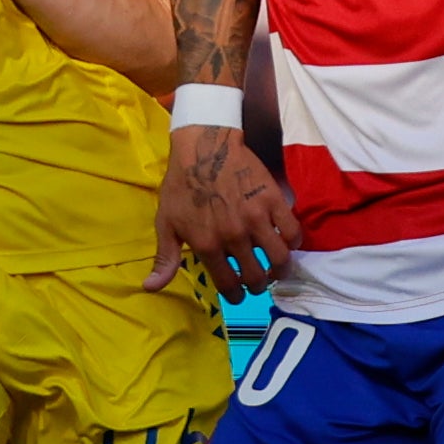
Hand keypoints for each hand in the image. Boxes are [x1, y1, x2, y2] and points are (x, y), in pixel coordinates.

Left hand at [148, 124, 297, 299]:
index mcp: (206, 244)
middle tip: (258, 280)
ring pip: (280, 259)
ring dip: (280, 269)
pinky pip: (293, 231)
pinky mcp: (273, 200)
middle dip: (258, 285)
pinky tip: (285, 242)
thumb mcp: (166, 222)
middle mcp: (233, 236)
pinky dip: (293, 242)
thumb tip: (150, 288)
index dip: (236, 296)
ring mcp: (256, 218)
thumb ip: (165, 258)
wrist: (204, 147)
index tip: (239, 295)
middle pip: (256, 277)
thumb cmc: (182, 186)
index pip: (229, 285)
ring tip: (277, 268)